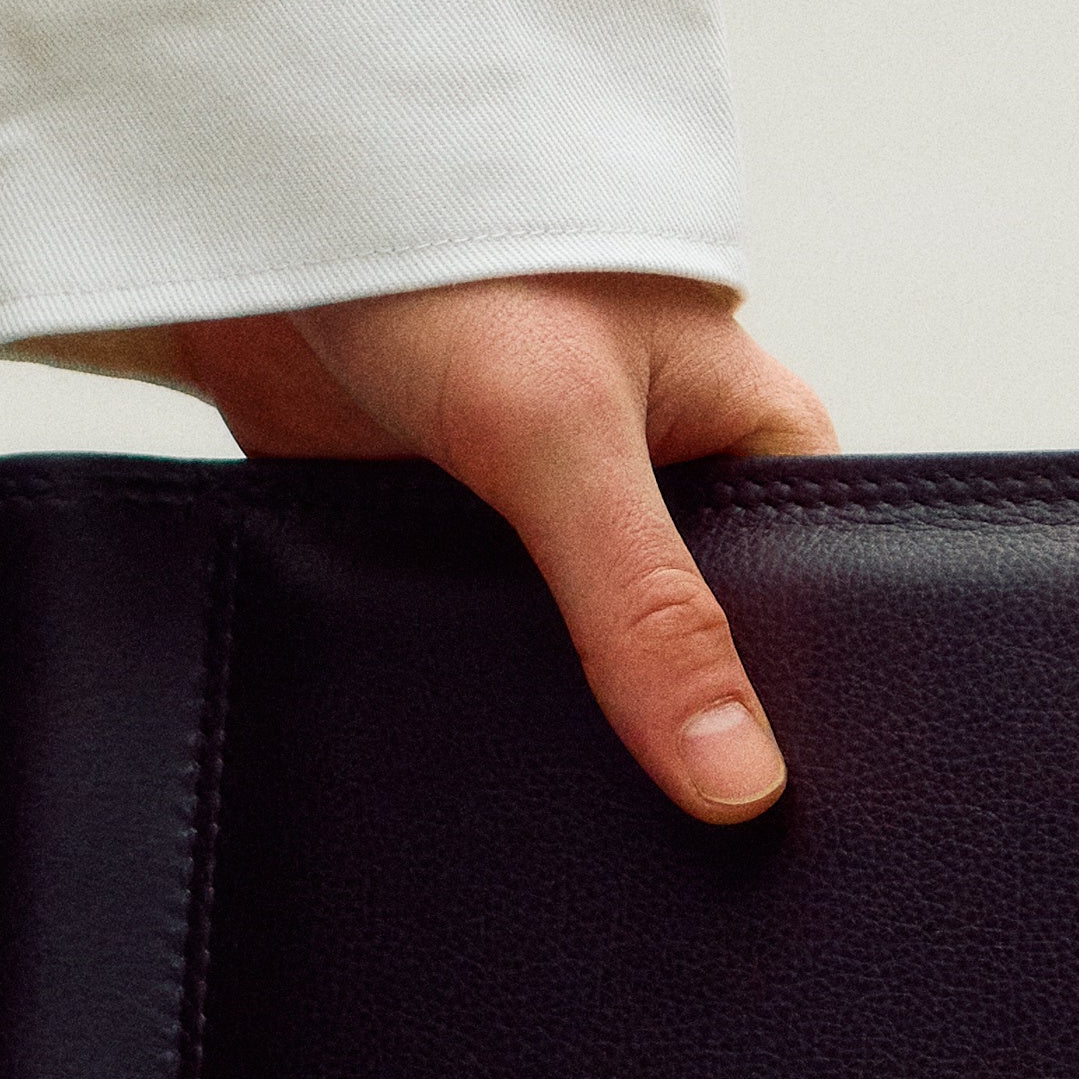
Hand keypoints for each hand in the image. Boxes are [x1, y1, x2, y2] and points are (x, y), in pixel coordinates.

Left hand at [18, 275, 835, 817]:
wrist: (253, 203)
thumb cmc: (451, 252)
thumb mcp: (563, 436)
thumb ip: (647, 612)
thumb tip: (739, 783)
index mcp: (757, 450)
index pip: (825, 618)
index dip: (806, 726)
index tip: (784, 840)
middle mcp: (672, 500)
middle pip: (706, 663)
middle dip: (678, 745)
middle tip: (670, 875)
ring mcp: (561, 534)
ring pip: (592, 677)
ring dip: (564, 732)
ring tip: (564, 846)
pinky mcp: (457, 556)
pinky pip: (487, 665)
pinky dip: (473, 704)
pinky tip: (465, 779)